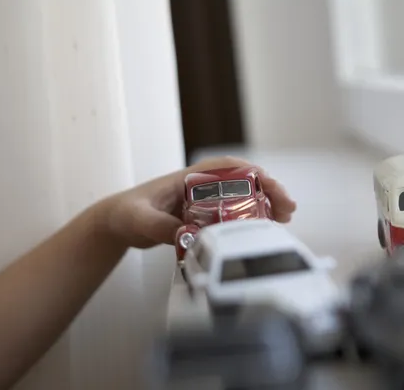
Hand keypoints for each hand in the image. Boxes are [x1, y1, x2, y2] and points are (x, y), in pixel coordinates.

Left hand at [95, 156, 296, 248]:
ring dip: (264, 205)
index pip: (226, 168)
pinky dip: (250, 221)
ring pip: (241, 198)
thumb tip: (189, 235)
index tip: (270, 185)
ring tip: (284, 219)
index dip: (252, 173)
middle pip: (241, 182)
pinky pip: (231, 216)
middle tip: (287, 209)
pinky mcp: (201, 219)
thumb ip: (160, 226)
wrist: (116, 224)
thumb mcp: (140, 219)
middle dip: (268, 190)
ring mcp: (202, 202)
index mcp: (188, 178)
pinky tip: (263, 232)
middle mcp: (199, 187)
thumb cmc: (125, 213)